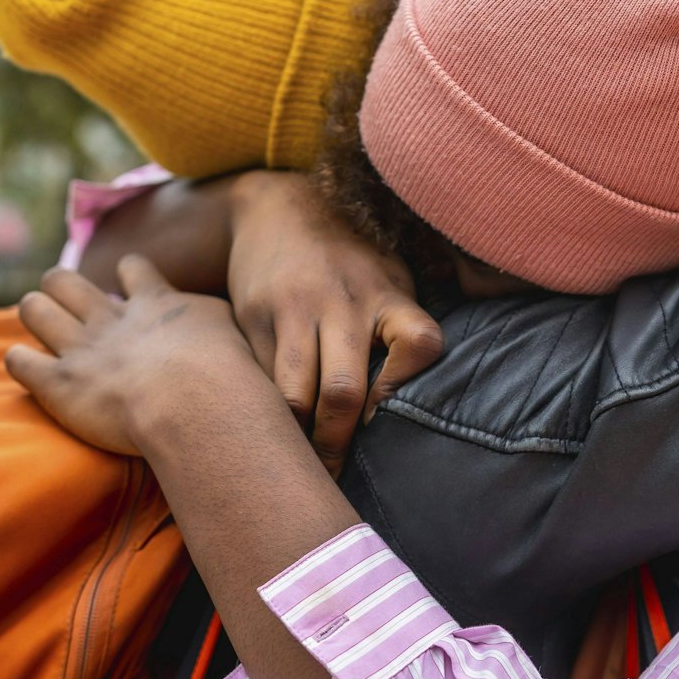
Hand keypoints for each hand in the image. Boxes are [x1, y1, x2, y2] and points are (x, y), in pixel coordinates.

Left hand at [6, 260, 272, 456]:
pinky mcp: (58, 384)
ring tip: (36, 320)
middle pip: (68, 281)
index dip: (127, 274)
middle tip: (66, 300)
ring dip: (35, 311)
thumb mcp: (233, 330)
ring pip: (36, 309)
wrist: (198, 402)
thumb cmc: (227, 373)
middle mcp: (111, 319)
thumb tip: (219, 326)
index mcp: (154, 303)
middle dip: (61, 284)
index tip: (129, 286)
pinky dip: (17, 361)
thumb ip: (215, 321)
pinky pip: (19, 361)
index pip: (133, 269)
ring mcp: (82, 349)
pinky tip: (23, 366)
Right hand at [226, 171, 444, 473]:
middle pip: (344, 392)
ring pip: (294, 396)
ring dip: (299, 437)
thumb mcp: (388, 272)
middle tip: (334, 474)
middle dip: (338, 444)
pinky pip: (262, 379)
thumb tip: (424, 404)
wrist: (273, 204)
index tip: (384, 416)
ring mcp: (295, 310)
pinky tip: (271, 425)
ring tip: (300, 462)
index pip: (420, 343)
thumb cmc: (348, 256)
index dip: (405, 389)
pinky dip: (269, 409)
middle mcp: (343, 302)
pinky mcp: (254, 317)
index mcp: (387, 293)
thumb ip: (404, 325)